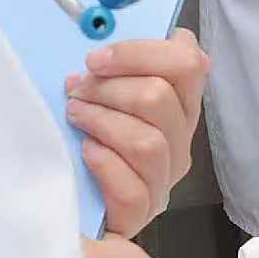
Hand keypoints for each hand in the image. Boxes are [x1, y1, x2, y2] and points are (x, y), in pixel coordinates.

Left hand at [67, 33, 208, 240]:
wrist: (71, 206)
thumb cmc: (88, 140)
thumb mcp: (104, 96)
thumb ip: (121, 69)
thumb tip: (136, 43)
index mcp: (178, 105)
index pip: (188, 64)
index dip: (140, 53)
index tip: (97, 59)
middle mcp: (178, 141)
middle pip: (160, 98)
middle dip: (109, 88)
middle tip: (76, 91)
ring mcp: (163, 180)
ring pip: (147, 142)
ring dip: (101, 122)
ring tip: (75, 117)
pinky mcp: (141, 214)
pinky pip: (132, 189)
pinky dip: (104, 164)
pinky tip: (85, 154)